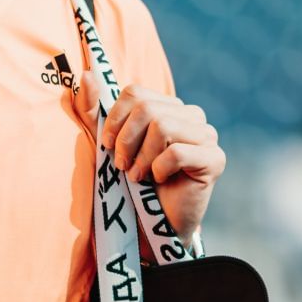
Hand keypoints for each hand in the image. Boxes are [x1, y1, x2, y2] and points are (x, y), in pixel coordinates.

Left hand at [92, 79, 225, 242]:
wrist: (151, 226)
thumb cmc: (129, 184)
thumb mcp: (104, 146)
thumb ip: (92, 111)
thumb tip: (86, 75)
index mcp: (166, 107)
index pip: (136, 92)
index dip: (115, 119)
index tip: (108, 145)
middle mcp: (190, 116)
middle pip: (147, 108)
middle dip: (126, 141)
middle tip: (122, 166)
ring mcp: (206, 136)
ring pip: (163, 126)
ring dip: (142, 157)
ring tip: (138, 176)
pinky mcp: (215, 159)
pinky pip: (178, 152)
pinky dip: (160, 168)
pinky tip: (159, 180)